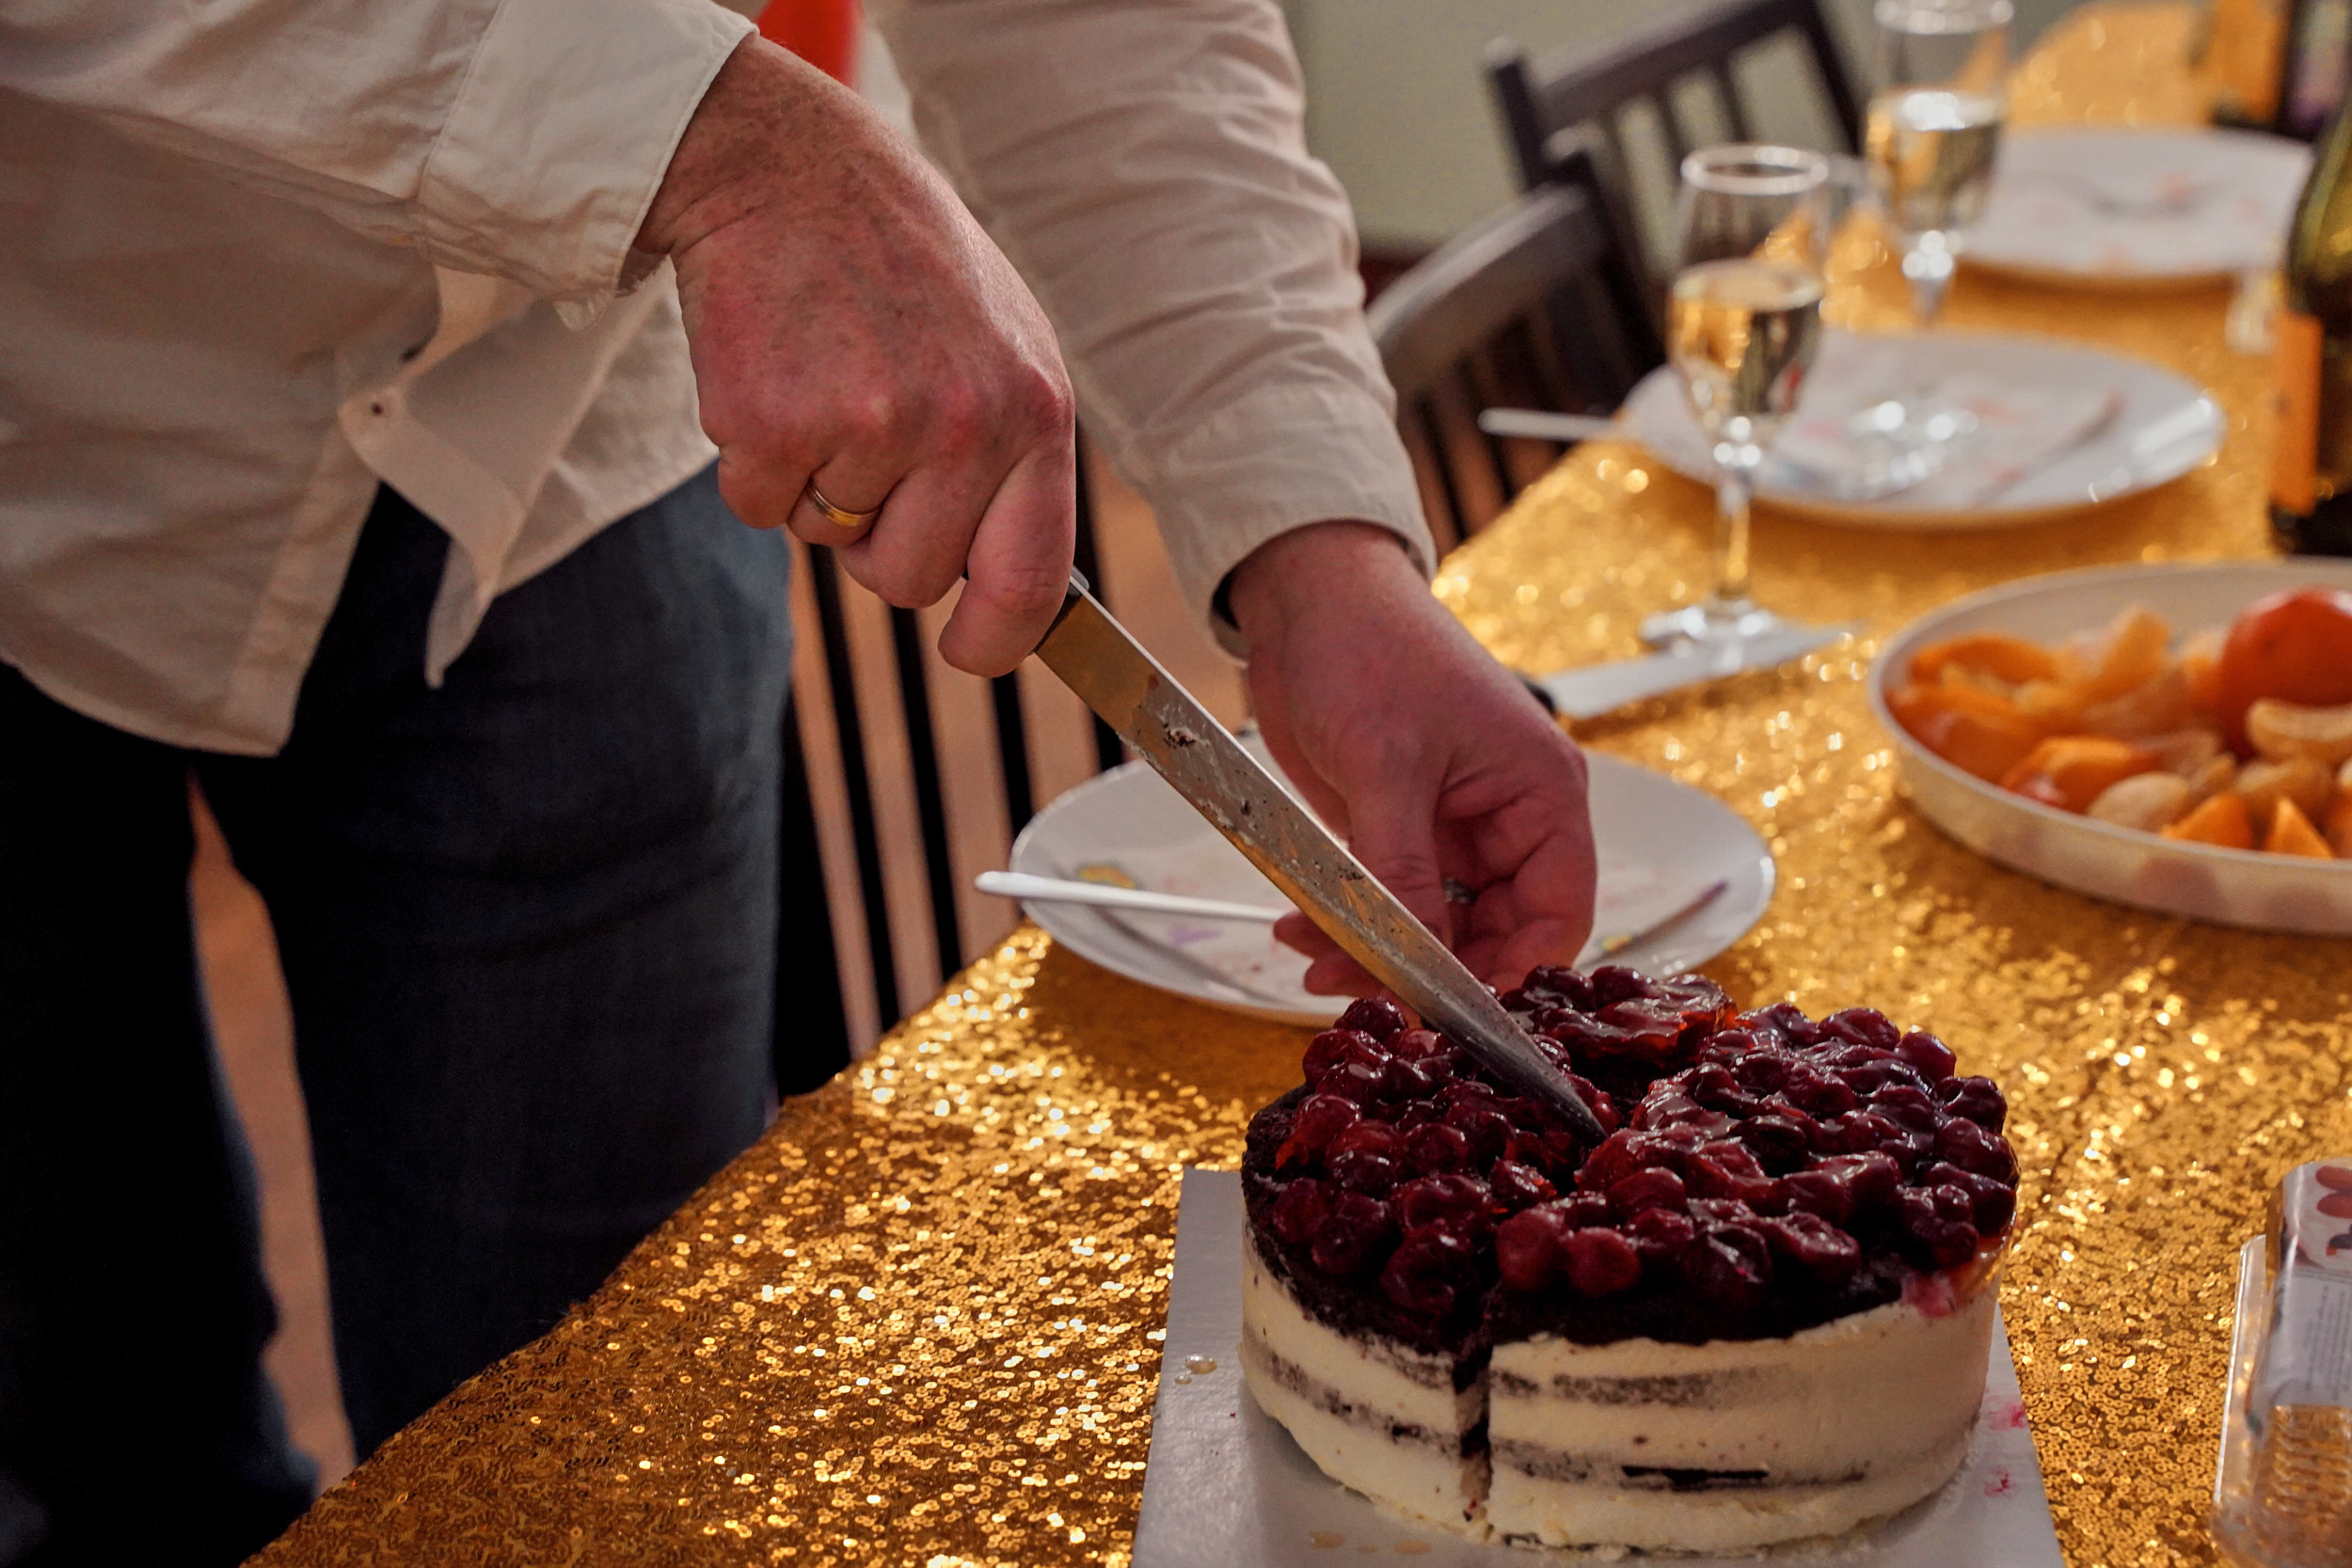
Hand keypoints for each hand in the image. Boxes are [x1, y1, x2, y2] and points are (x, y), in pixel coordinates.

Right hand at [636, 36, 1075, 675]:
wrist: (787, 167)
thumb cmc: (897, 260)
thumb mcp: (999, 343)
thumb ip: (1013, 457)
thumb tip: (1008, 585)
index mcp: (1034, 410)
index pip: (1031, 580)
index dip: (994, 640)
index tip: (968, 651)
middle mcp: (964, 425)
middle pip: (911, 580)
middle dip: (876, 538)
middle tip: (862, 440)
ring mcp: (870, 426)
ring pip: (827, 542)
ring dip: (812, 486)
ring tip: (825, 382)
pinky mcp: (777, 423)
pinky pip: (757, 506)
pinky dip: (751, 459)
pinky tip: (774, 374)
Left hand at [1226, 523, 1596, 993]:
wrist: (1305, 597)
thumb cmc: (1369, 646)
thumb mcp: (1387, 767)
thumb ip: (1406, 873)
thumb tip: (1421, 964)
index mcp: (1541, 793)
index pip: (1558, 914)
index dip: (1513, 972)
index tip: (1451, 1006)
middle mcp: (1507, 817)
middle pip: (1494, 933)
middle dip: (1429, 969)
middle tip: (1364, 990)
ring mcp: (1451, 826)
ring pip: (1433, 925)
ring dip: (1376, 950)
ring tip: (1314, 959)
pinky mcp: (1398, 826)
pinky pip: (1388, 899)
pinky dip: (1349, 921)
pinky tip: (1302, 929)